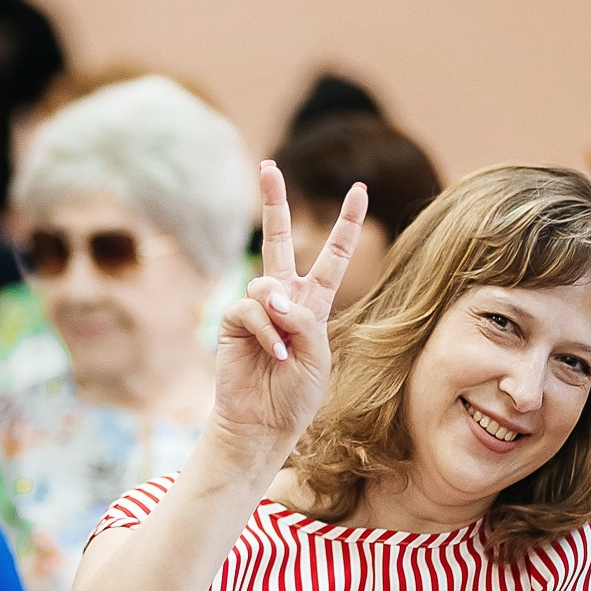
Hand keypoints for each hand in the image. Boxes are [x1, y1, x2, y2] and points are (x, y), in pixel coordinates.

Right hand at [208, 162, 368, 468]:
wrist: (263, 424)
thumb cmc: (296, 396)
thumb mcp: (318, 355)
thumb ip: (303, 318)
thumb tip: (270, 293)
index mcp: (314, 304)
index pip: (332, 257)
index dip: (345, 224)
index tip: (359, 189)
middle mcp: (284, 299)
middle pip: (279, 240)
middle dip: (273, 202)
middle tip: (268, 165)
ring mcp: (256, 308)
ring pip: (267, 283)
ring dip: (280, 316)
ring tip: (285, 350)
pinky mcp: (232, 321)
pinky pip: (250, 308)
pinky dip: (266, 331)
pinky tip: (274, 354)